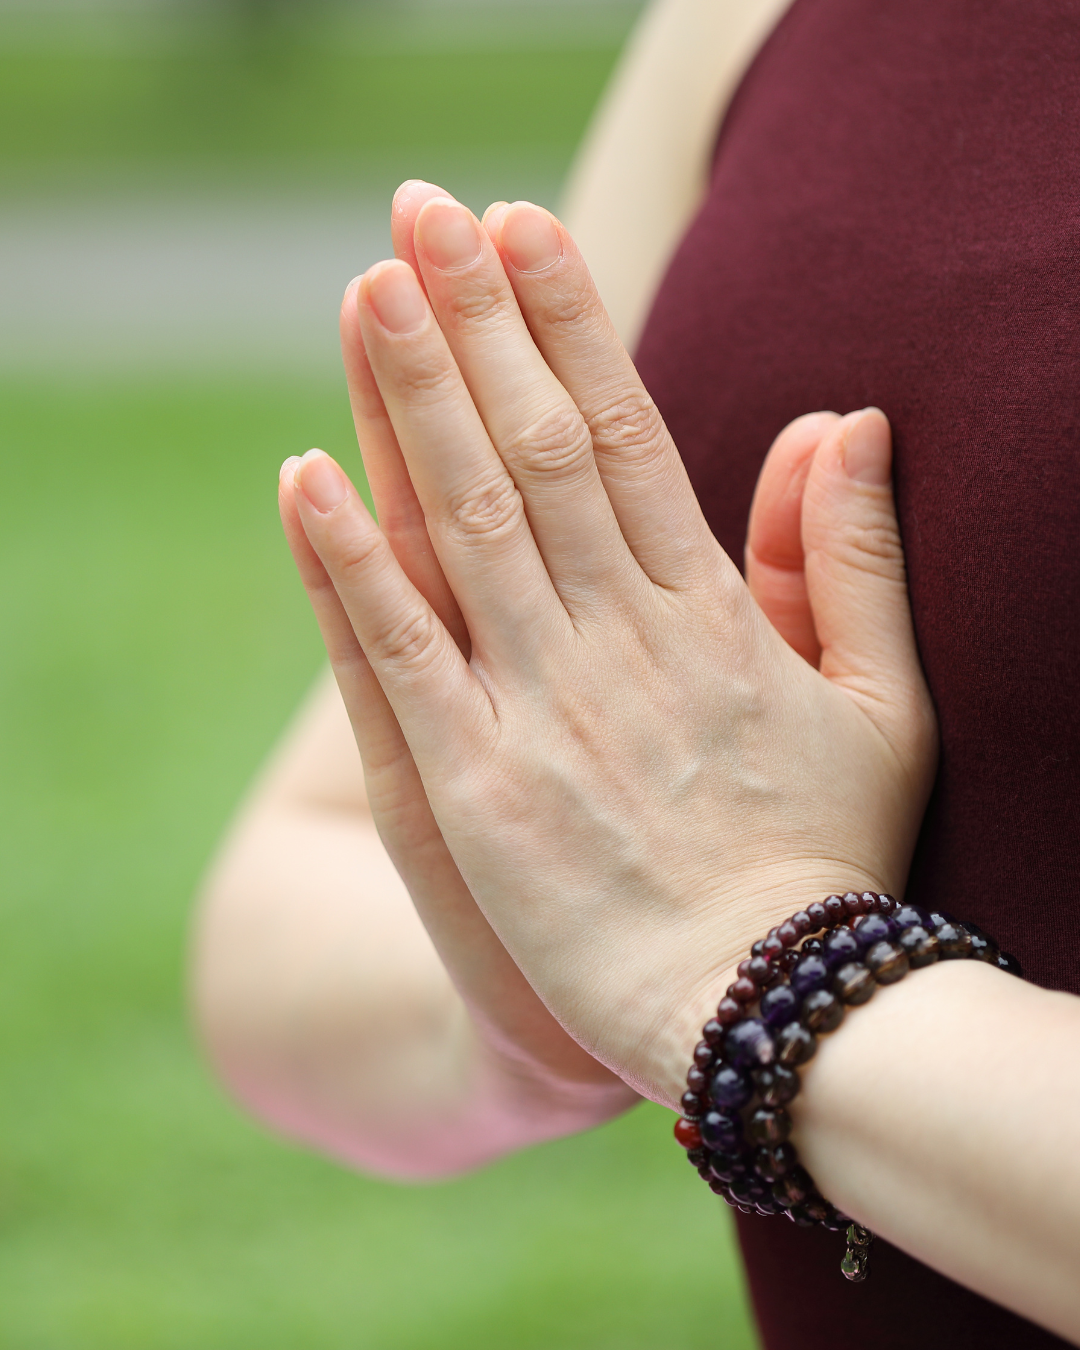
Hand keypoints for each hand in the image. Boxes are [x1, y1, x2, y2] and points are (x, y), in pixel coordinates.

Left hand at [281, 186, 936, 1107]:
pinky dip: (353, 564)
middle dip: (476, 323)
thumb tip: (847, 420)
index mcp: (713, 613)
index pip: (628, 432)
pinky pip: (401, 657)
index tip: (521, 232)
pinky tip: (306, 475)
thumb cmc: (825, 857)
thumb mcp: (886, 702)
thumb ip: (855, 559)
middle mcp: (619, 639)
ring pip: (466, 525)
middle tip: (421, 212)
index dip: (570, 323)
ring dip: (410, 401)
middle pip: (534, 450)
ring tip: (365, 289)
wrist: (764, 1011)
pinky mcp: (477, 790)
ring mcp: (542, 710)